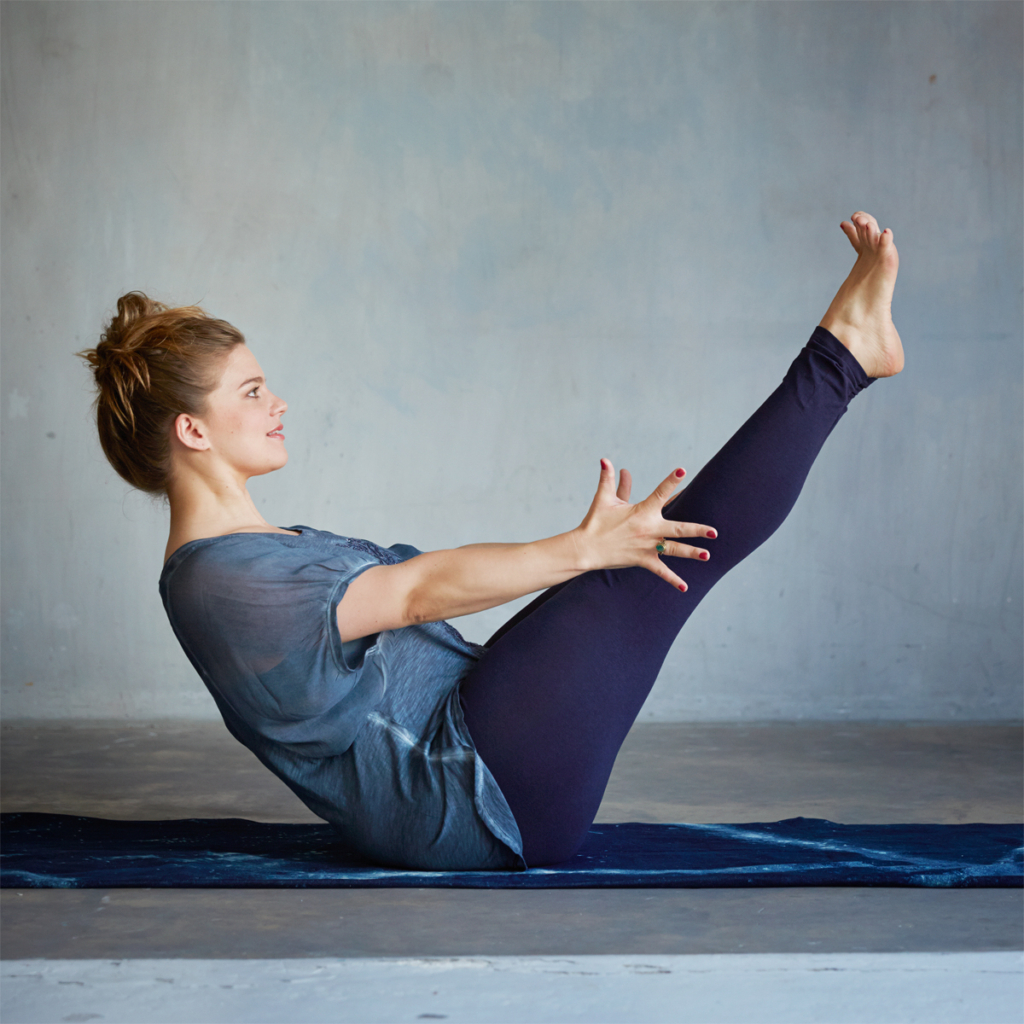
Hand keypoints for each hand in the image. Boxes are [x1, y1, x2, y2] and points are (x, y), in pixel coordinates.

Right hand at [572, 459, 717, 591]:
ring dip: (692, 553)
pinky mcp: (643, 560)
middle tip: (714, 532)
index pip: (660, 493)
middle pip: (678, 528)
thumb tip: (604, 459)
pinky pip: (661, 571)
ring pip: (675, 549)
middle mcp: (649, 529)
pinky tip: (685, 588)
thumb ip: (608, 479)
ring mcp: (647, 546)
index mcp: (642, 511)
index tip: (682, 471)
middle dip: (697, 530)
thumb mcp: (603, 499)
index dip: (671, 481)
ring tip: (707, 555)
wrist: (586, 548)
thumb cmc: (595, 522)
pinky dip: (672, 579)